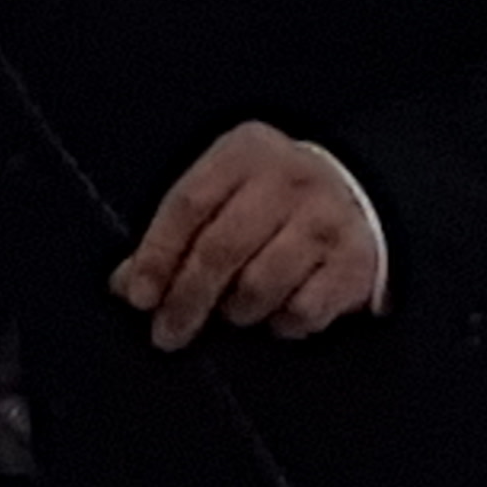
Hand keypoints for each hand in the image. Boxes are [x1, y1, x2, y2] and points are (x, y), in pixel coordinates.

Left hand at [114, 125, 384, 349]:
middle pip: (220, 248)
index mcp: (244, 153)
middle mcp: (288, 178)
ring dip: (237, 311)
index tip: (138, 296)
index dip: (157, 254)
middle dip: (187, 298)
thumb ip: (177, 234)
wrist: (361, 197)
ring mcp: (325, 219)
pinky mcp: (354, 261)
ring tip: (234, 310)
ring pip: (260, 285)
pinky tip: (278, 313)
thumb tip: (126, 285)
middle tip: (168, 334)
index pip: (187, 204)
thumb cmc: (272, 202)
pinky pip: (302, 311)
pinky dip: (282, 323)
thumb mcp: (224, 196)